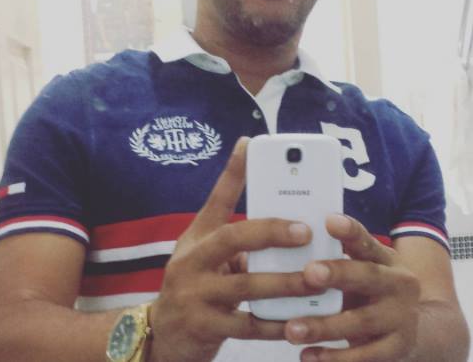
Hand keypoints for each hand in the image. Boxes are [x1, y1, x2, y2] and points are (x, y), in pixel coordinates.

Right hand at [149, 137, 313, 361]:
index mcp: (198, 238)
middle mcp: (191, 260)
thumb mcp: (206, 255)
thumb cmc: (197, 285)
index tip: (250, 144)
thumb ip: (240, 242)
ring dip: (284, 282)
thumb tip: (288, 226)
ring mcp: (194, 294)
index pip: (216, 198)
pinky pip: (245, 326)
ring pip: (244, 285)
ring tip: (315, 280)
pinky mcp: (201, 327)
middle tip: (306, 231)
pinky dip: (273, 325)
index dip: (233, 171)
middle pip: (232, 237)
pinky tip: (296, 323)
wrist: (162, 334)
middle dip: (271, 232)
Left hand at [285, 214, 420, 361]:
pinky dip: (335, 358)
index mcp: (386, 258)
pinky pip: (365, 356)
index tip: (329, 220)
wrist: (420, 327)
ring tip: (292, 329)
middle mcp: (399, 284)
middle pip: (368, 276)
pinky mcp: (398, 349)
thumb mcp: (365, 265)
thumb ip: (339, 253)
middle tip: (308, 273)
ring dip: (325, 326)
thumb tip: (292, 234)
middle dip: (338, 274)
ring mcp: (401, 318)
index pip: (367, 240)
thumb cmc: (372, 287)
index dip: (350, 231)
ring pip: (362, 321)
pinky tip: (307, 356)